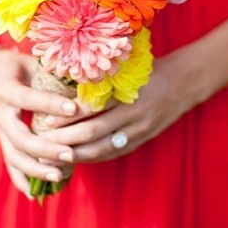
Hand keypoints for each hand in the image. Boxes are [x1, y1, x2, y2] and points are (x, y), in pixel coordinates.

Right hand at [0, 48, 77, 196]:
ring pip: (14, 155)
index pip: (29, 99)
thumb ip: (53, 73)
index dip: (50, 104)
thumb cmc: (19, 66)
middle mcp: (0, 112)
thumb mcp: (32, 63)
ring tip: (59, 176)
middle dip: (45, 148)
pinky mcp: (3, 141)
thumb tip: (86, 80)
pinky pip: (10, 164)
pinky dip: (22, 180)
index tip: (74, 109)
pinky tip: (36, 196)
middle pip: (19, 136)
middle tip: (70, 154)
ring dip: (36, 169)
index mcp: (6, 88)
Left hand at [42, 55, 196, 163]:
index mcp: (127, 92)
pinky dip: (93, 157)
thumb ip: (101, 80)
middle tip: (42, 141)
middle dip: (65, 139)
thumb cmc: (149, 70)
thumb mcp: (126, 69)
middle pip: (93, 132)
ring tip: (53, 156)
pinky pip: (113, 153)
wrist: (184, 82)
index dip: (67, 116)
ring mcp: (139, 130)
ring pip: (102, 149)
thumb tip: (65, 88)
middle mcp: (133, 113)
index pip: (91, 108)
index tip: (46, 119)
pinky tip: (75, 159)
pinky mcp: (142, 141)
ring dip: (76, 154)